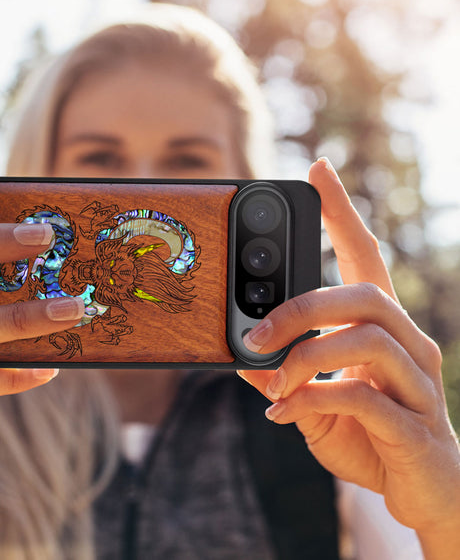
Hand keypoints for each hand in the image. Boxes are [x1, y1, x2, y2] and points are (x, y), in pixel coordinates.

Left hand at [238, 158, 459, 551]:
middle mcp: (409, 344)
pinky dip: (313, 400)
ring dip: (305, 357)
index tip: (318, 169)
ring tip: (272, 382)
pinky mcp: (416, 426)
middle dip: (301, 307)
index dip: (342, 212)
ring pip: (366, 339)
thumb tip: (240, 356)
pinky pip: (364, 397)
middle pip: (364, 294)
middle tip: (255, 333)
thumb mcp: (314, 400)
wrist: (424, 495)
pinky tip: (285, 414)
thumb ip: (283, 375)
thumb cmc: (369, 437)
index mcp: (382, 328)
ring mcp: (419, 384)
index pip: (365, 256)